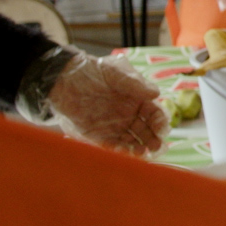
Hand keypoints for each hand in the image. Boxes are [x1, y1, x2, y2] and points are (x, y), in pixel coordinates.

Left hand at [40, 52, 167, 155]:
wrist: (64, 78)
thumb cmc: (93, 71)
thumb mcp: (116, 74)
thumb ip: (135, 84)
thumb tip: (156, 93)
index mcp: (136, 99)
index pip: (154, 114)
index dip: (160, 122)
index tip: (161, 130)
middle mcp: (128, 115)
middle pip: (145, 130)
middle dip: (152, 139)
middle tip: (156, 147)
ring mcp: (114, 125)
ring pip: (131, 141)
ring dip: (137, 148)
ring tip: (141, 152)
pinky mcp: (98, 134)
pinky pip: (111, 145)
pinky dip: (119, 151)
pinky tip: (124, 153)